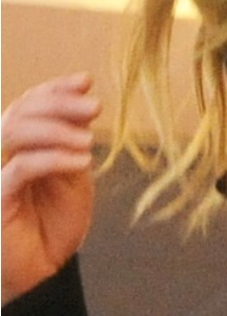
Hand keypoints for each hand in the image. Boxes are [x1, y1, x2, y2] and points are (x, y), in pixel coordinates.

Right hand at [1, 72, 99, 304]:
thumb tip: (87, 102)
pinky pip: (21, 167)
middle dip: (60, 103)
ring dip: (56, 129)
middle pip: (20, 110)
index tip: (86, 80)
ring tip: (89, 141)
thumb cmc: (56, 220)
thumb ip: (74, 140)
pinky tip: (84, 161)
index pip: (30, 102)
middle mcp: (4, 153)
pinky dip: (55, 158)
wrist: (44, 267)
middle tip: (96, 107)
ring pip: (14, 131)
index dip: (56, 88)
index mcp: (24, 143)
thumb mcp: (73, 171)